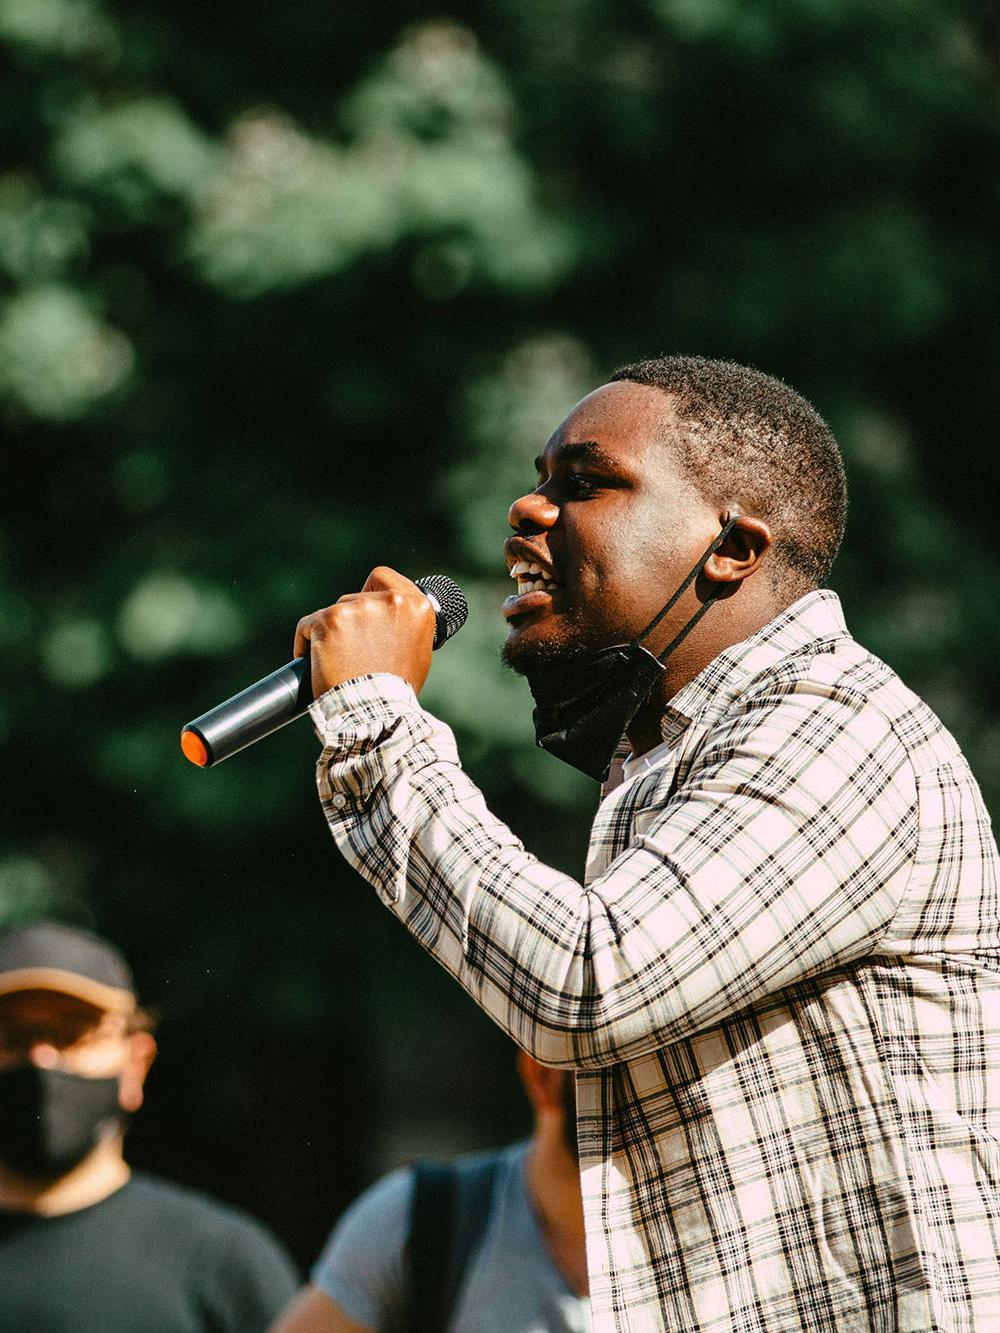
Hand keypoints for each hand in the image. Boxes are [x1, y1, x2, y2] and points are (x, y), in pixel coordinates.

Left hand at [294, 566, 435, 699]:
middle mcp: (388, 600)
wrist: (375, 713)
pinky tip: (316, 663)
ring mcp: (356, 608)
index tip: (364, 610)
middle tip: (352, 653)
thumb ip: (404, 627)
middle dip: (350, 622)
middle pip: (354, 598)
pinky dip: (307, 643)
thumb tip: (387, 622)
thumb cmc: (396, 692)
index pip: (382, 577)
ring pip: (331, 613)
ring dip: (330, 634)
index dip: (370, 593)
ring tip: (337, 665)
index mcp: (415, 605)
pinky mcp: (328, 620)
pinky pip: (308, 625)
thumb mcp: (417, 652)